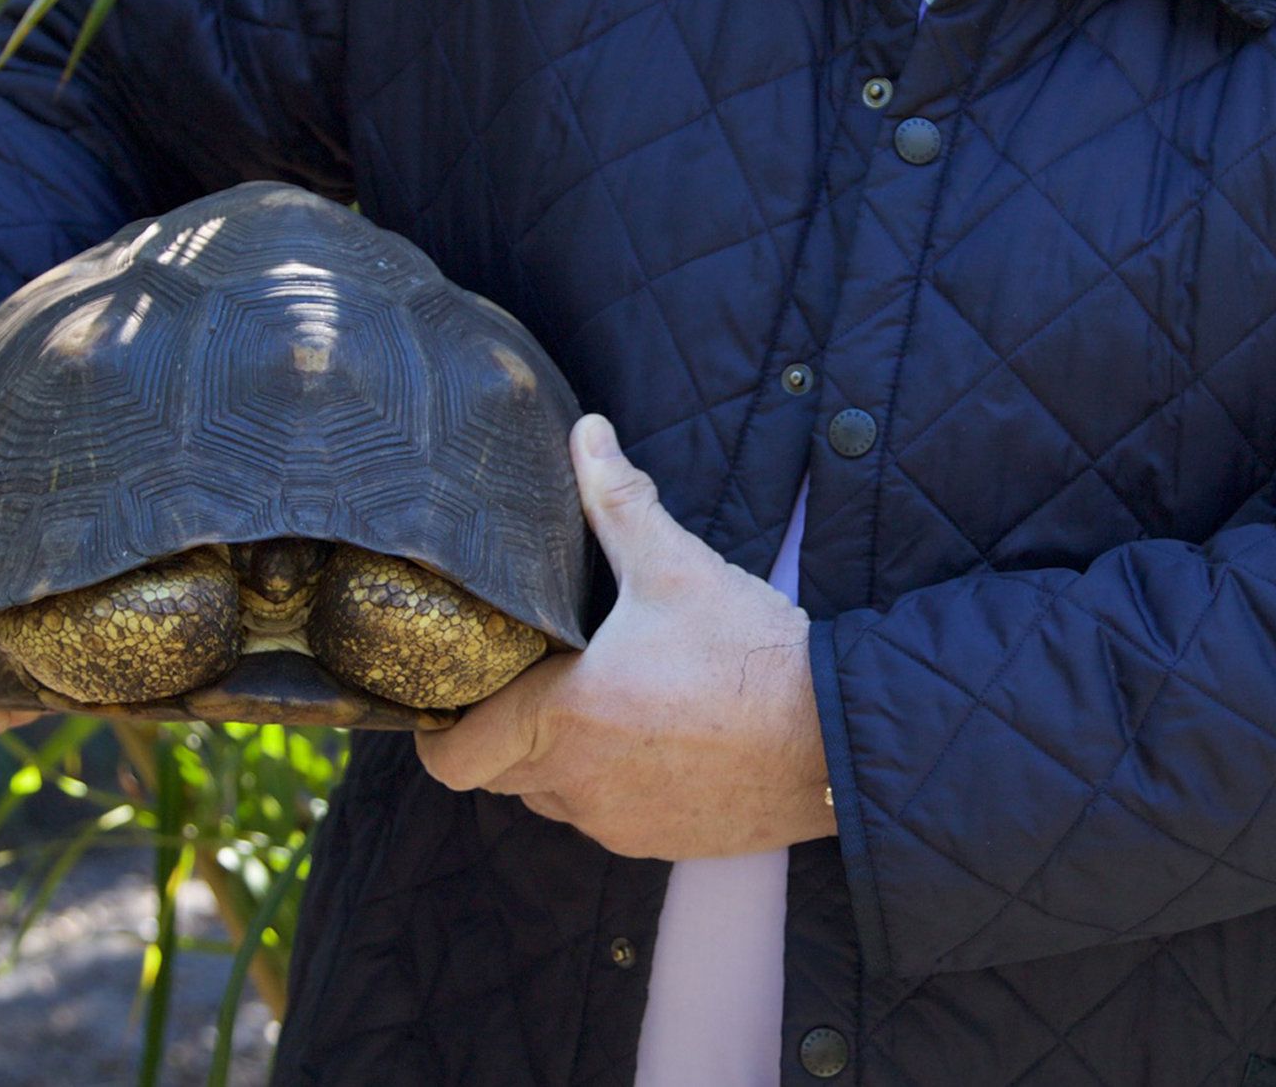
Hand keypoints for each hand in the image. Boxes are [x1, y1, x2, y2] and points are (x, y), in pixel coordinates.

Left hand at [418, 415, 835, 858]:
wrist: (832, 735)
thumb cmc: (749, 654)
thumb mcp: (676, 567)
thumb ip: (618, 500)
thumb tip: (585, 433)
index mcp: (562, 720)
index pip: (453, 757)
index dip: (442, 727)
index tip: (459, 688)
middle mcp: (577, 786)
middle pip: (499, 775)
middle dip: (504, 730)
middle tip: (532, 676)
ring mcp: (618, 824)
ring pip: (553, 797)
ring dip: (558, 759)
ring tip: (597, 698)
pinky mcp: (661, 843)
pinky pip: (607, 817)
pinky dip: (611, 782)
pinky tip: (652, 733)